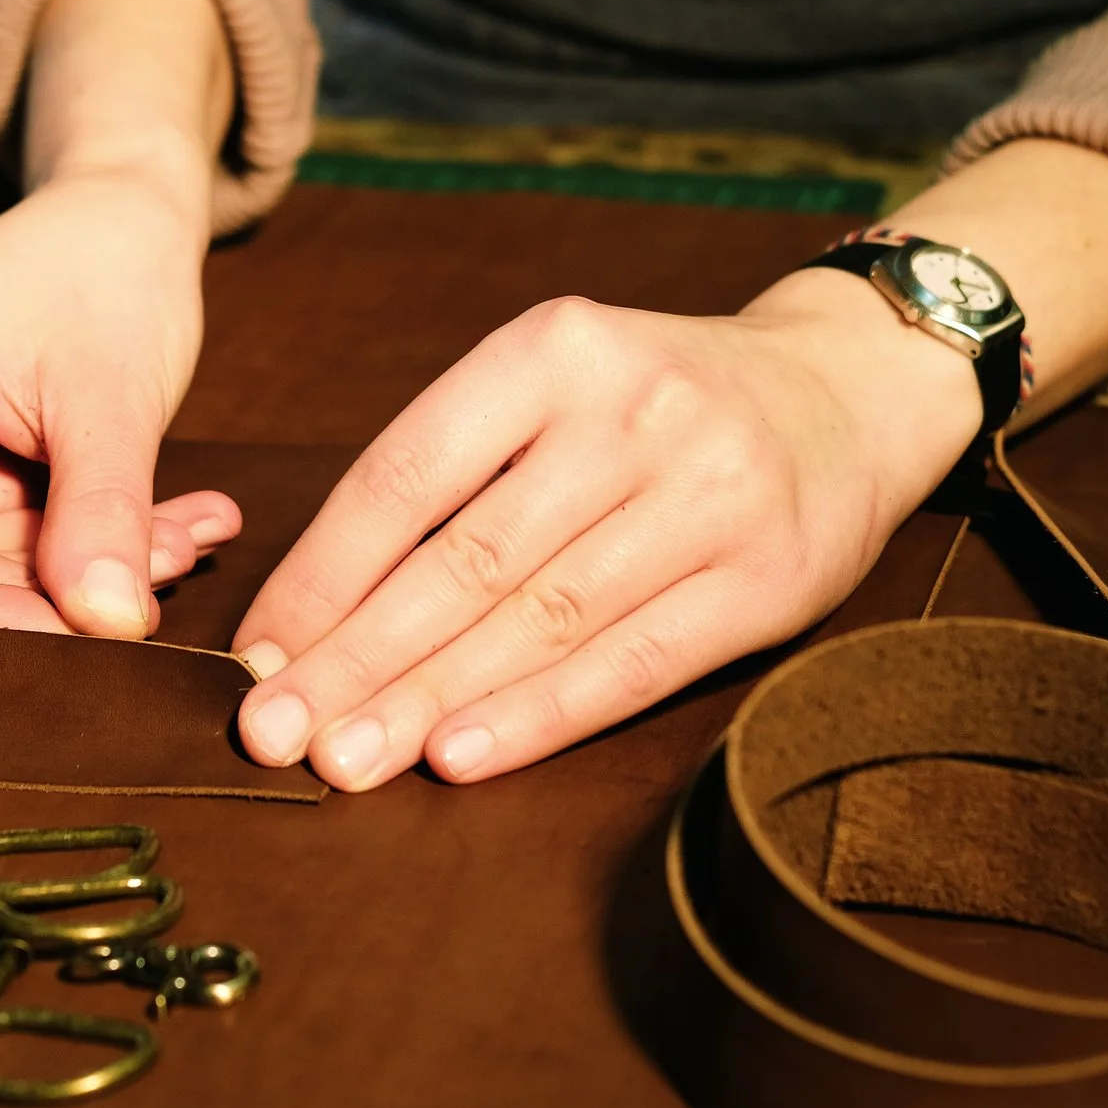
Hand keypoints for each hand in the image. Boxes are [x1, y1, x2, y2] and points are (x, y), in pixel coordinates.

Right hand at [0, 167, 240, 633]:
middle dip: (46, 595)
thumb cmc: (110, 271)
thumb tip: (108, 629)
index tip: (80, 660)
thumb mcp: (115, 394)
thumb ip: (106, 512)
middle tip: (153, 602)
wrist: (124, 216)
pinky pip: (9, 543)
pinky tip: (175, 531)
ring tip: (185, 541)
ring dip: (84, 572)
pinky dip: (90, 547)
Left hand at [226, 271, 980, 788]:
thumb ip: (460, 474)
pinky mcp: (766, 577)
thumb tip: (319, 606)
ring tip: (346, 760)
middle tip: (275, 731)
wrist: (847, 390)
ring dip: (430, 700)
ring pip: (541, 618)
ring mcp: (707, 493)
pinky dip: (538, 716)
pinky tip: (460, 755)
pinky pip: (632, 663)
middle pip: (466, 558)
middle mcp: (632, 411)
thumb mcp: (561, 385)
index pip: (409, 472)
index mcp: (555, 348)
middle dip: (357, 656)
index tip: (260, 650)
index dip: (324, 572)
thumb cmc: (663, 405)